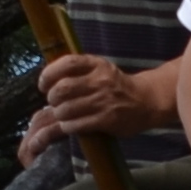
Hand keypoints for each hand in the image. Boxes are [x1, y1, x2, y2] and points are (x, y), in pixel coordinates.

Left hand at [34, 51, 148, 140]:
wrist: (147, 101)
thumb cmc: (116, 86)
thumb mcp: (100, 69)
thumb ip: (78, 71)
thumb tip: (47, 79)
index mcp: (96, 64)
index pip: (67, 63)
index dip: (49, 74)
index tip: (43, 85)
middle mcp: (100, 80)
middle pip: (63, 88)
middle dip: (52, 98)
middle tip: (53, 103)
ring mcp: (104, 101)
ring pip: (67, 109)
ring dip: (59, 114)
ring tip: (62, 115)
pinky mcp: (107, 119)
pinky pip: (77, 124)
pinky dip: (68, 126)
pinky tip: (70, 125)